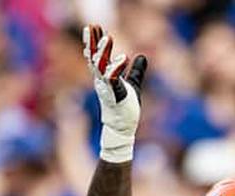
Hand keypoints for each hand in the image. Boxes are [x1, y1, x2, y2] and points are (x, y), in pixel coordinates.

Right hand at [82, 24, 147, 163]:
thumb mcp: (133, 84)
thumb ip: (136, 71)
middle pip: (93, 57)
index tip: (92, 27)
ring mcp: (107, 88)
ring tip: (108, 38)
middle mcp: (102, 81)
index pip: (96, 55)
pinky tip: (125, 58)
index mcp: (104, 77)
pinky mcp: (115, 95)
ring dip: (103, 51)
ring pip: (101, 66)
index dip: (93, 41)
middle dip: (92, 41)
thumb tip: (142, 56)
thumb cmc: (125, 109)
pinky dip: (117, 68)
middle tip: (92, 26)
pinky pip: (113, 79)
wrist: (123, 129)